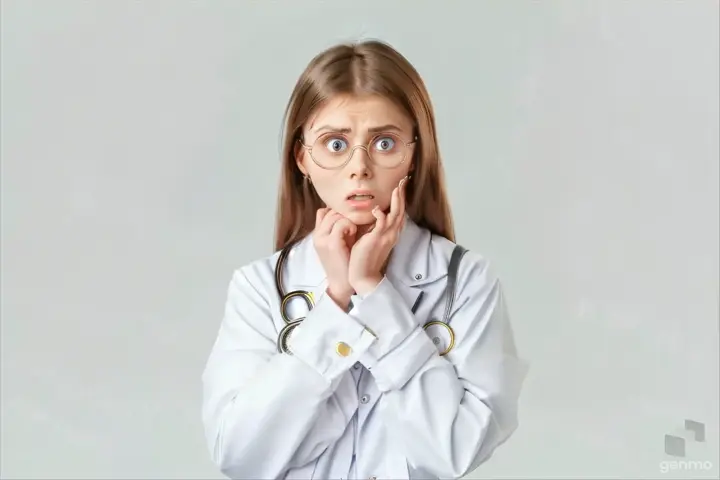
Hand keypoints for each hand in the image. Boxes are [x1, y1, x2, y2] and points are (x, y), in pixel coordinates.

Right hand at [312, 208, 356, 308]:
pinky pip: (341, 223)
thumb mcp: (338, 243)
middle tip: (352, 226)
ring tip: (353, 231)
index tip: (347, 220)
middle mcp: (317, 235)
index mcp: (317, 235)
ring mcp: (322, 238)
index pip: (322, 211)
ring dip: (347, 220)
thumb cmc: (344, 263)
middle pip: (329, 211)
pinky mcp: (331, 242)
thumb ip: (338, 229)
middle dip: (343, 215)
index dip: (336, 212)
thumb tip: (347, 213)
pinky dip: (350, 226)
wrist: (342, 284)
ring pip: (335, 215)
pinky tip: (353, 234)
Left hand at [348, 175, 407, 294]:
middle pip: (401, 211)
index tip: (400, 186)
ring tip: (397, 187)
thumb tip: (372, 214)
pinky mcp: (377, 240)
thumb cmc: (364, 257)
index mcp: (391, 233)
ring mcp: (386, 236)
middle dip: (402, 195)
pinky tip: (377, 208)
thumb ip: (374, 226)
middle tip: (403, 180)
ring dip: (396, 200)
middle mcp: (392, 234)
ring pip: (395, 215)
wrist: (363, 275)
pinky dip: (381, 215)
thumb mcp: (371, 238)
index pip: (399, 213)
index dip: (400, 199)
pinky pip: (382, 224)